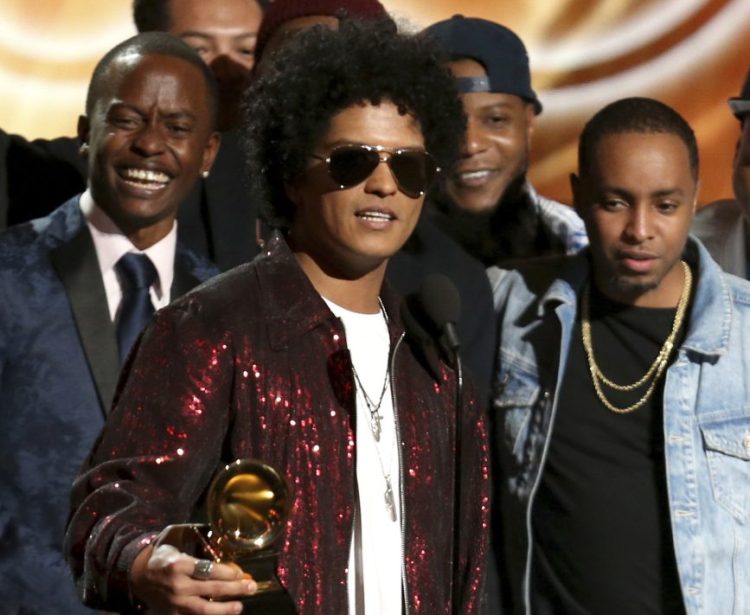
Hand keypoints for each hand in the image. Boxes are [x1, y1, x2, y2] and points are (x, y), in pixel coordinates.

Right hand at [130, 544, 256, 613]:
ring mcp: (175, 603)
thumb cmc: (163, 558)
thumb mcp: (177, 546)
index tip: (240, 573)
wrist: (138, 576)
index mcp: (179, 565)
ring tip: (239, 607)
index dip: (228, 572)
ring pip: (204, 609)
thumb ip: (198, 549)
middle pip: (212, 588)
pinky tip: (222, 614)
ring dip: (225, 609)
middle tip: (251, 587)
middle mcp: (177, 585)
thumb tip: (225, 548)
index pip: (209, 569)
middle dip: (235, 588)